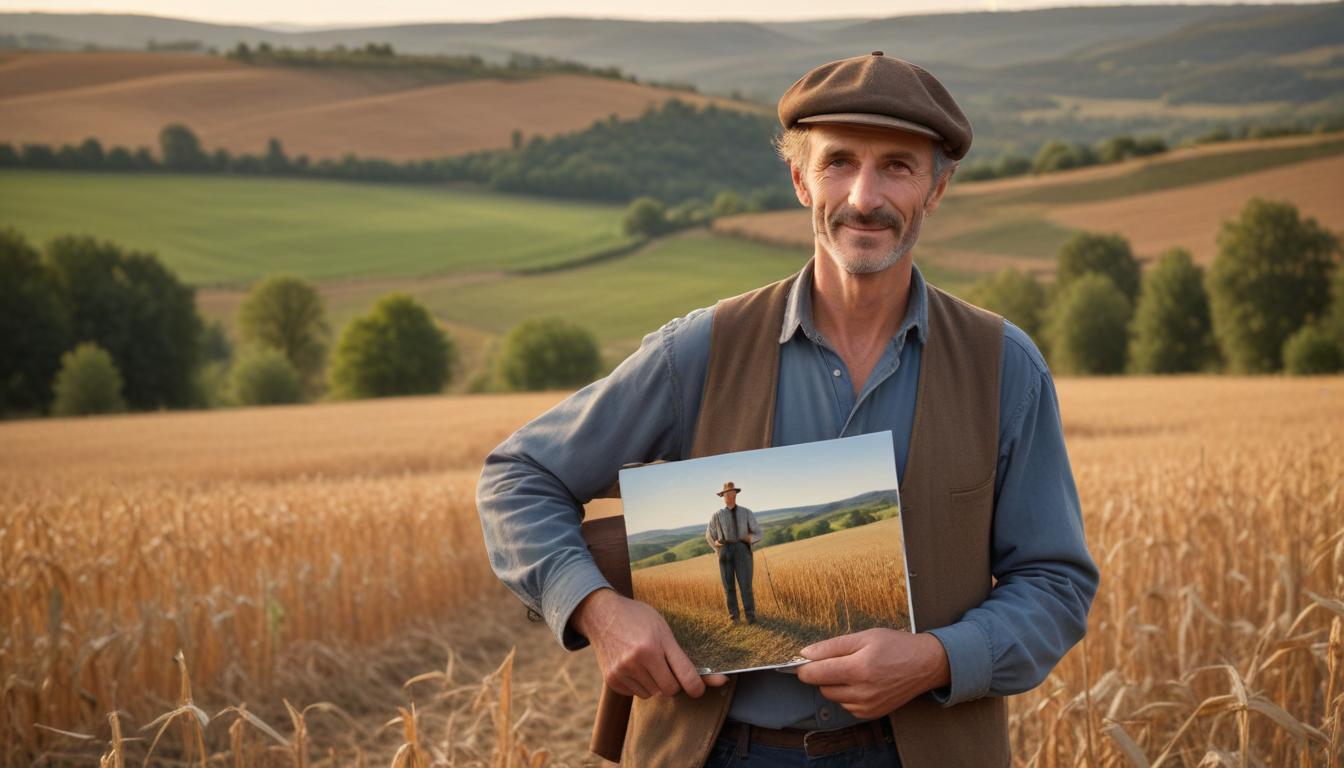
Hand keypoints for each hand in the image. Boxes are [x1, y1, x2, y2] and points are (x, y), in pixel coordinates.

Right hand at [571, 588, 729, 698]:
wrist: (602, 614)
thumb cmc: (638, 618)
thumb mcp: (663, 628)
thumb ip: (683, 655)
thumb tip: (721, 680)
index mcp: (657, 642)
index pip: (685, 676)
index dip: (697, 687)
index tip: (698, 688)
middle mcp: (640, 657)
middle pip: (670, 690)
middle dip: (673, 683)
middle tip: (667, 668)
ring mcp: (624, 670)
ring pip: (652, 694)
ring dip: (654, 683)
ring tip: (645, 662)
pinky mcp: (612, 679)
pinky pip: (636, 694)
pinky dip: (639, 684)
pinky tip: (632, 666)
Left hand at [795, 628, 949, 718]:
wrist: (924, 664)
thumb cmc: (896, 646)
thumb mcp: (864, 637)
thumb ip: (832, 646)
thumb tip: (806, 653)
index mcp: (858, 668)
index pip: (815, 675)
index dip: (804, 668)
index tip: (803, 661)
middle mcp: (862, 691)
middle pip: (822, 687)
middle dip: (823, 674)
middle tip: (839, 660)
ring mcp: (868, 705)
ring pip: (834, 697)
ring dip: (836, 685)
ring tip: (855, 669)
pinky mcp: (872, 713)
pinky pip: (847, 705)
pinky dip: (848, 695)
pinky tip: (862, 682)